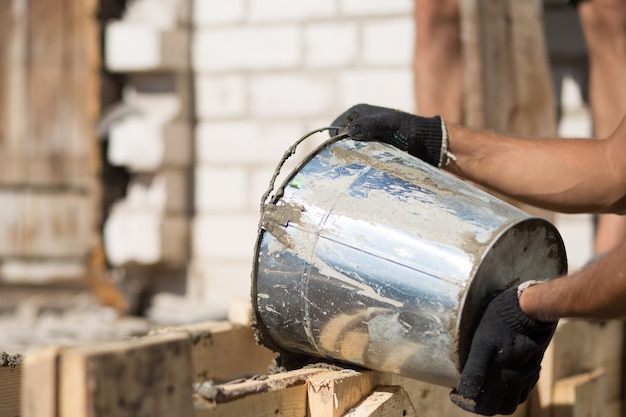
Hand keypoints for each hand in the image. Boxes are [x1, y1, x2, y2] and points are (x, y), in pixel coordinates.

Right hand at [330, 103, 447, 166]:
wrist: (427, 142)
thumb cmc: (407, 129)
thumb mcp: (387, 124)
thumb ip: (367, 126)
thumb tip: (348, 131)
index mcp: (358, 112)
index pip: (335, 127)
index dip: (334, 140)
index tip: (339, 153)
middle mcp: (360, 123)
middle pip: (342, 140)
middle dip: (343, 151)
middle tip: (348, 163)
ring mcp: (368, 137)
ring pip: (352, 149)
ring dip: (354, 158)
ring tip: (358, 167)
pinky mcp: (375, 148)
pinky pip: (362, 156)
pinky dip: (362, 162)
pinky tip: (366, 169)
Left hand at [449, 286, 556, 415]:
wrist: (530, 310)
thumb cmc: (501, 322)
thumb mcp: (482, 343)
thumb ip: (474, 370)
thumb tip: (464, 392)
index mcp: (502, 379)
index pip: (484, 408)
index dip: (466, 404)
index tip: (454, 392)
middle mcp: (516, 381)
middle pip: (499, 408)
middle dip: (481, 404)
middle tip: (468, 390)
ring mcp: (528, 375)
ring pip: (514, 400)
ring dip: (498, 399)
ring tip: (484, 386)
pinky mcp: (535, 367)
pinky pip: (524, 388)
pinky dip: (512, 390)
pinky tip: (503, 376)